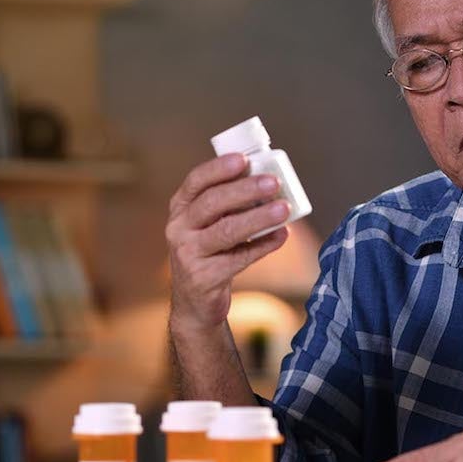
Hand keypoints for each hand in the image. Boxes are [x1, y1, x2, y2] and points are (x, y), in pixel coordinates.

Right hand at [165, 153, 290, 328]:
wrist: (195, 302)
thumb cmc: (211, 253)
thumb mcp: (209, 225)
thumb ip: (231, 204)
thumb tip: (270, 183)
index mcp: (180, 208)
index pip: (196, 181)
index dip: (219, 168)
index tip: (244, 159)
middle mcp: (178, 229)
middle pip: (212, 203)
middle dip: (245, 190)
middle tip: (273, 183)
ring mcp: (188, 254)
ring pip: (226, 231)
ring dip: (259, 218)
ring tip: (284, 209)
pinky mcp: (203, 278)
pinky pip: (239, 258)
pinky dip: (263, 246)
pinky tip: (281, 236)